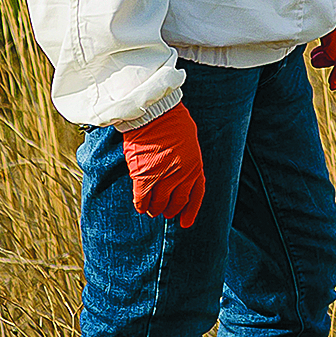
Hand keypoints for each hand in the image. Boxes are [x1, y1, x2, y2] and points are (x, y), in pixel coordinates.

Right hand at [121, 103, 205, 228]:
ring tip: (152, 210)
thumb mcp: (189, 141)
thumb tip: (183, 173)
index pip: (195, 195)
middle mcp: (181, 175)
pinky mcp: (144, 176)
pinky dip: (141, 204)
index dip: (190, 211)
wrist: (155, 113)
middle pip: (176, 202)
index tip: (185, 223)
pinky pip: (142, 199)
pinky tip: (140, 206)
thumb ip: (188, 160)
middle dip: (170, 210)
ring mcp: (163, 177)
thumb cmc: (172, 121)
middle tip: (164, 212)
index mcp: (195, 166)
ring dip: (155, 209)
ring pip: (159, 204)